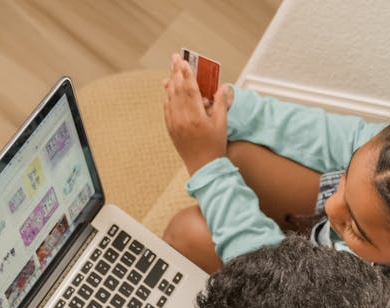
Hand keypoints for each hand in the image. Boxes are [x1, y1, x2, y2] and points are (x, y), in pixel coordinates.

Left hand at [162, 53, 231, 174]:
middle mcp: (182, 118)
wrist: (203, 168)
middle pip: (177, 89)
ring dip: (170, 82)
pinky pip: (166, 108)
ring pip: (169, 97)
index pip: (189, 88)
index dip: (186, 73)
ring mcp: (174, 123)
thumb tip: (223, 87)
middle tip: (174, 58)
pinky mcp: (171, 129)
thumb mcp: (222, 124)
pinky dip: (167, 97)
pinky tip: (168, 90)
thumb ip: (221, 104)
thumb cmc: (215, 147)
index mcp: (196, 115)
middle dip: (176, 72)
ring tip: (171, 71)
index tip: (183, 61)